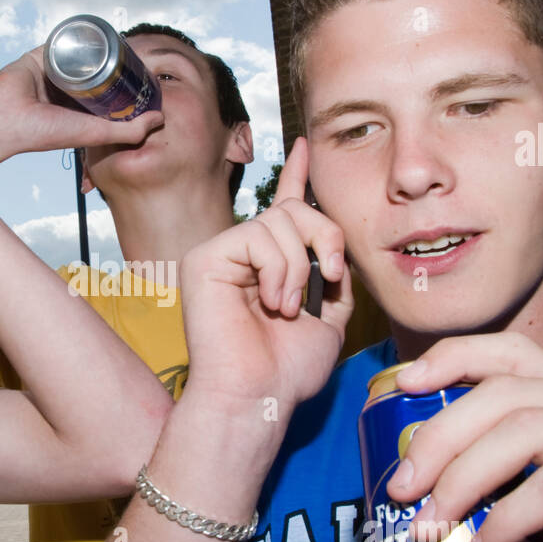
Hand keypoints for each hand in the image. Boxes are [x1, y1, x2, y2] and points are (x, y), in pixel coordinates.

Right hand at [0, 47, 162, 175]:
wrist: (6, 118)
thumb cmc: (45, 132)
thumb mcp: (95, 134)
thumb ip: (127, 131)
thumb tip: (160, 119)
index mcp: (77, 111)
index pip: (107, 93)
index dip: (125, 84)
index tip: (144, 75)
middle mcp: (66, 91)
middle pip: (97, 71)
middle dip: (115, 61)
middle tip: (137, 52)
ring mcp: (53, 72)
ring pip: (81, 54)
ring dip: (97, 45)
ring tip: (119, 37)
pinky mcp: (40, 54)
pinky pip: (61, 39)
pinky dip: (75, 33)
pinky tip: (94, 26)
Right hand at [179, 138, 352, 411]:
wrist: (258, 396)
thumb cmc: (287, 370)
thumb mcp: (329, 317)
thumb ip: (333, 276)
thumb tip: (337, 246)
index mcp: (268, 266)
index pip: (284, 209)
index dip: (296, 175)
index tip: (306, 145)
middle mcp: (241, 255)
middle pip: (293, 209)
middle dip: (324, 237)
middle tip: (330, 277)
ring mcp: (220, 254)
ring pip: (279, 220)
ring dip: (299, 266)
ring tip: (288, 307)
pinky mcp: (206, 258)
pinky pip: (258, 236)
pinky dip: (277, 270)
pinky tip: (271, 302)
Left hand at [390, 332, 542, 541]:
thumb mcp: (525, 519)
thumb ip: (484, 485)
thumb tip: (405, 477)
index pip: (512, 354)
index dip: (452, 359)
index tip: (402, 386)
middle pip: (505, 393)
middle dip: (439, 438)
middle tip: (400, 489)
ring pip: (526, 432)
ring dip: (463, 481)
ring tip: (430, 528)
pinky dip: (508, 520)